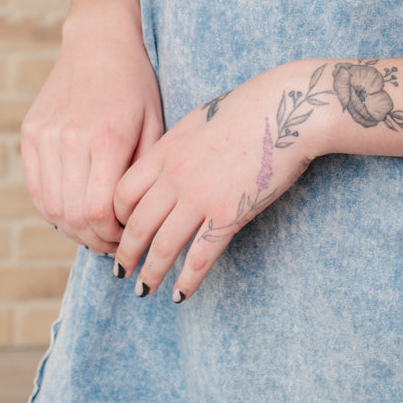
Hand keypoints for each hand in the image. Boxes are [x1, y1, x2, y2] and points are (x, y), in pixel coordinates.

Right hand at [20, 18, 162, 252]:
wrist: (98, 42)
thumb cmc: (136, 85)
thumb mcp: (155, 124)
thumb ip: (143, 174)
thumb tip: (135, 221)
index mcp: (107, 138)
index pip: (100, 212)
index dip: (113, 235)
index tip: (129, 236)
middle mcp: (69, 138)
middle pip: (73, 215)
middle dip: (95, 239)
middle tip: (112, 243)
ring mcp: (44, 135)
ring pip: (51, 206)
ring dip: (72, 229)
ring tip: (93, 231)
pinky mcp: (30, 132)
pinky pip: (35, 187)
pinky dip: (52, 209)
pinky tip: (72, 212)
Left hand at [111, 62, 330, 300]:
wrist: (285, 109)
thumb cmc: (249, 108)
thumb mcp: (198, 119)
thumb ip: (177, 145)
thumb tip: (168, 161)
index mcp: (165, 151)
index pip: (122, 193)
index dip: (117, 218)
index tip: (119, 232)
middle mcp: (174, 177)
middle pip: (136, 225)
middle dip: (125, 254)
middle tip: (119, 271)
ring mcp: (200, 198)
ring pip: (163, 246)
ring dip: (150, 273)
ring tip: (144, 290)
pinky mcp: (228, 215)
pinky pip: (200, 257)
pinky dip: (187, 281)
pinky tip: (181, 294)